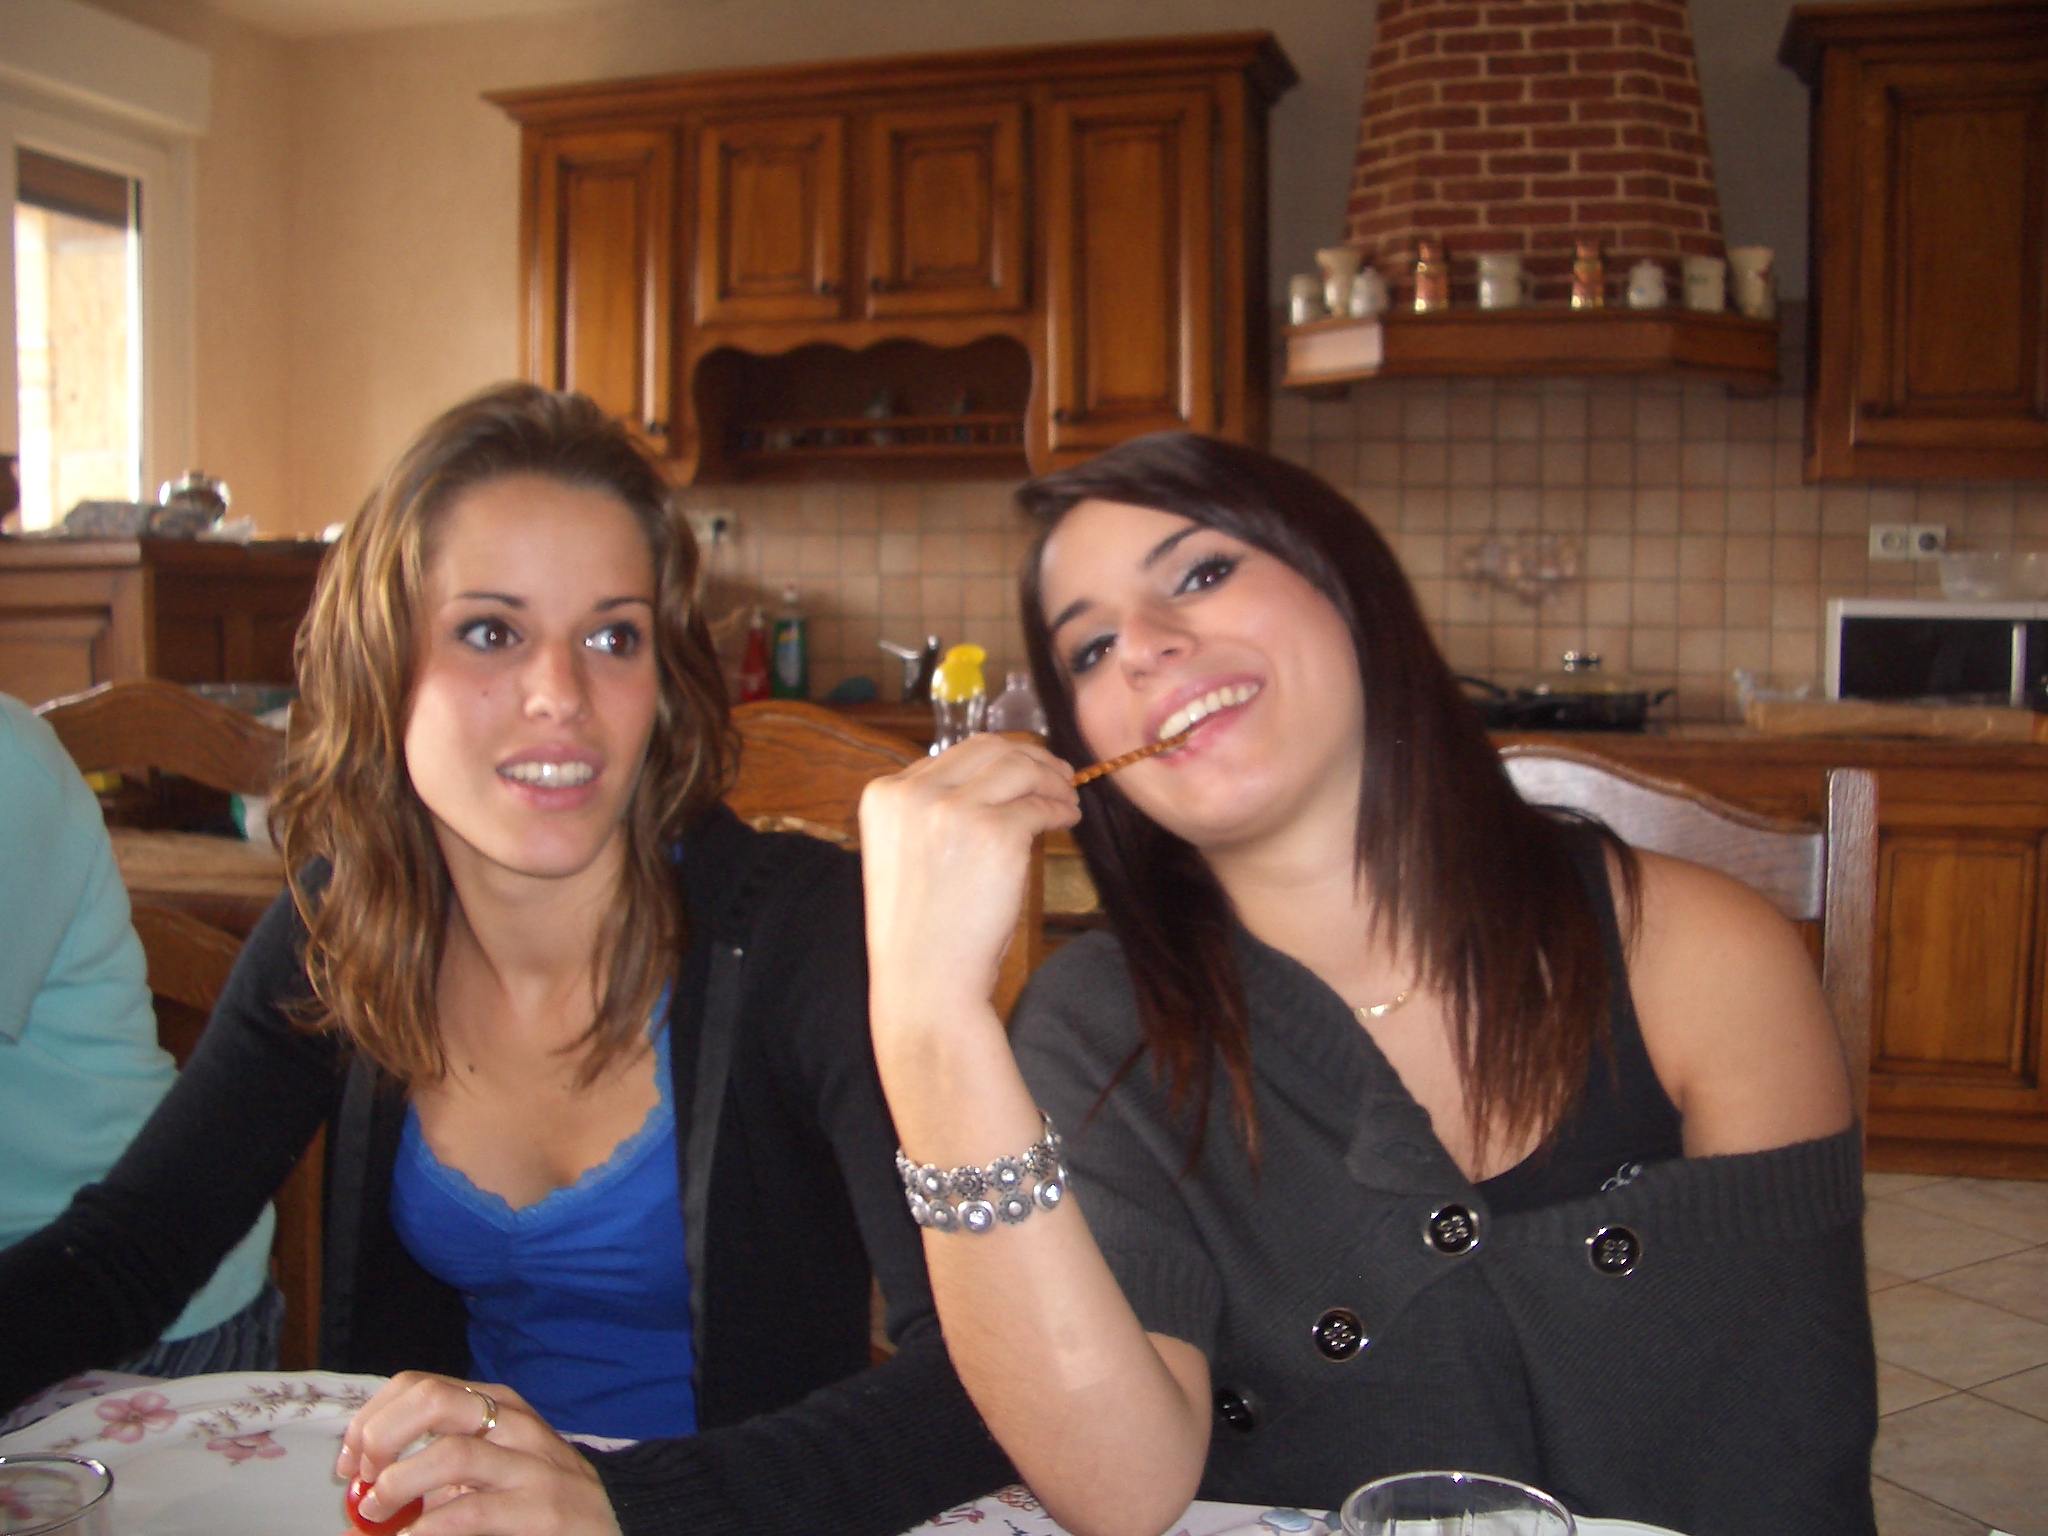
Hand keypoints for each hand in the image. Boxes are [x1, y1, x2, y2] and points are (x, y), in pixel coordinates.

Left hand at [335, 1373, 620, 1535]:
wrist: (614, 1524)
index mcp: (496, 1404)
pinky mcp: (542, 1510)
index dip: (370, 1419)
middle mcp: (514, 1423)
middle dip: (381, 1438)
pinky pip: (469, 1512)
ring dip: (398, 1485)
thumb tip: (364, 1480)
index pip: (417, 1384)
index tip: (350, 1463)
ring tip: (378, 1512)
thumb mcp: (490, 1465)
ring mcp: (532, 1465)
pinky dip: (426, 1528)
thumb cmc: (538, 1496)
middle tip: (364, 1480)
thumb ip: (437, 1464)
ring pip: (451, 1454)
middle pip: (432, 1401)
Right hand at [858, 733, 1079, 1026]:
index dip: (995, 759)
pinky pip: (1042, 807)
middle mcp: (914, 793)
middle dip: (1029, 755)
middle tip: (1056, 773)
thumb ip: (932, 810)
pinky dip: (1061, 809)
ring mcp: (955, 810)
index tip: (1022, 769)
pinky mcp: (997, 834)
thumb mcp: (906, 853)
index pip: (953, 755)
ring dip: (1051, 779)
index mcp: (884, 795)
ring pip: (1020, 768)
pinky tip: (1067, 820)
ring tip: (1066, 798)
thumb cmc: (921, 930)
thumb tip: (995, 779)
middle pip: (989, 749)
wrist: (925, 983)